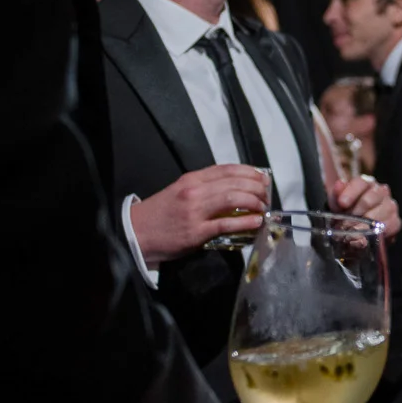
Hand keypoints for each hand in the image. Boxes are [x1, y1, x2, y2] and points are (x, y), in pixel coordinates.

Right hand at [128, 164, 271, 265]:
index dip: (249, 172)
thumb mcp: (179, 191)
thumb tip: (233, 189)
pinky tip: (257, 222)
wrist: (135, 233)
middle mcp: (194, 191)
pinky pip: (226, 224)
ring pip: (233, 198)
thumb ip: (203, 188)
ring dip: (254, 202)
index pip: (226, 169)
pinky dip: (245, 222)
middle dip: (256, 187)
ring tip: (264, 207)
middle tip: (266, 194)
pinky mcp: (196, 232)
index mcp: (191, 179)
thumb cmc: (160, 214)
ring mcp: (195, 211)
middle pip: (234, 182)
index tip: (262, 177)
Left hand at [332, 175, 399, 239]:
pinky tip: (366, 236)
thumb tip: (339, 184)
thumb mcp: (337, 202)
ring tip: (351, 232)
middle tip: (343, 224)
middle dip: (354, 214)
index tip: (342, 203)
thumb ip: (336, 194)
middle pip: (369, 200)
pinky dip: (375, 233)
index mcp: (367, 183)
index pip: (361, 182)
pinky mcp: (396, 221)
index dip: (350, 192)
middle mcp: (381, 191)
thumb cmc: (347, 210)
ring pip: (378, 215)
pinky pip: (388, 227)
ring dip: (362, 226)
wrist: (357, 227)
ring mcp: (390, 206)